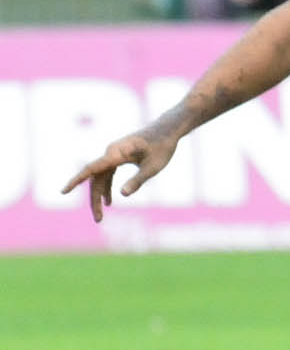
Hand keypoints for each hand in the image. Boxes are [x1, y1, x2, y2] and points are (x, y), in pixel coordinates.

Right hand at [61, 122, 182, 222]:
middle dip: (94, 199)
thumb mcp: (153, 167)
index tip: (63, 192)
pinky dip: (107, 188)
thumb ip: (138, 180)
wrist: (166, 130)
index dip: (76, 181)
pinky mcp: (118, 156)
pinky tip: (109, 202)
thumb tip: (122, 195)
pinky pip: (107, 174)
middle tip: (98, 220)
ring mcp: (113, 154)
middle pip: (95, 178)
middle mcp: (110, 153)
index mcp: (116, 153)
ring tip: (101, 217)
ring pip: (100, 178)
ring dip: (100, 196)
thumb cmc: (162, 147)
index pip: (91, 169)